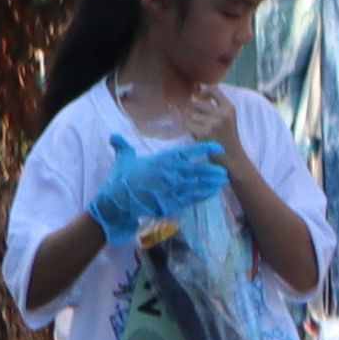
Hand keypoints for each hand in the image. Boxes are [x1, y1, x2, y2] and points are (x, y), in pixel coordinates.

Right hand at [93, 138, 226, 239]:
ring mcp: (172, 189)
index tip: (218, 147)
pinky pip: (191, 198)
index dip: (204, 149)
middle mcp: (170, 174)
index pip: (187, 152)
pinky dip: (203, 195)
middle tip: (225, 169)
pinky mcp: (171, 203)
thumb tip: (113, 136)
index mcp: (162, 160)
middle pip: (197, 171)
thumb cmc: (121, 180)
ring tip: (223, 180)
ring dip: (211, 183)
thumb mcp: (123, 160)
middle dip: (212, 170)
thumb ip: (123, 147)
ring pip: (197, 185)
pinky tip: (212, 193)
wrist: (117, 202)